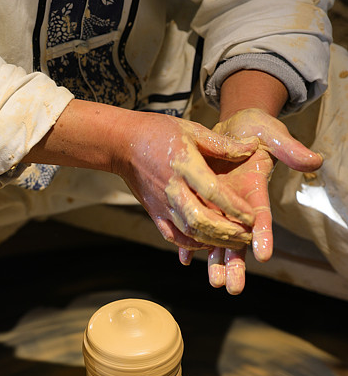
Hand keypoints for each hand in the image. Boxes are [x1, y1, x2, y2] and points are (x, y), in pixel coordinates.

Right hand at [114, 112, 258, 249]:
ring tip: (234, 244)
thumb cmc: (160, 132)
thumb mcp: (193, 130)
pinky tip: (208, 244)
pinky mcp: (155, 213)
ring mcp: (162, 204)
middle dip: (227, 232)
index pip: (213, 192)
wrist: (124, 144)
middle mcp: (173, 189)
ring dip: (214, 241)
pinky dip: (191, 245)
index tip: (252, 217)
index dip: (234, 207)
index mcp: (185, 165)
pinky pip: (173, 236)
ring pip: (189, 232)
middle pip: (202, 220)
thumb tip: (252, 148)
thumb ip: (223, 144)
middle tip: (247, 236)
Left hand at [179, 108, 322, 293]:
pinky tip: (185, 259)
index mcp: (256, 194)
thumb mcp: (273, 135)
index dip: (263, 235)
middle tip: (234, 287)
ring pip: (217, 241)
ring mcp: (220, 209)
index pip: (262, 219)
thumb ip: (290, 150)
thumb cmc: (256, 131)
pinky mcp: (203, 204)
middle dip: (236, 264)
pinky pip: (194, 228)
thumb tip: (315, 160)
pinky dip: (189, 242)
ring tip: (215, 283)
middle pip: (239, 241)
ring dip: (215, 262)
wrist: (233, 128)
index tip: (265, 255)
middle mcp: (239, 208)